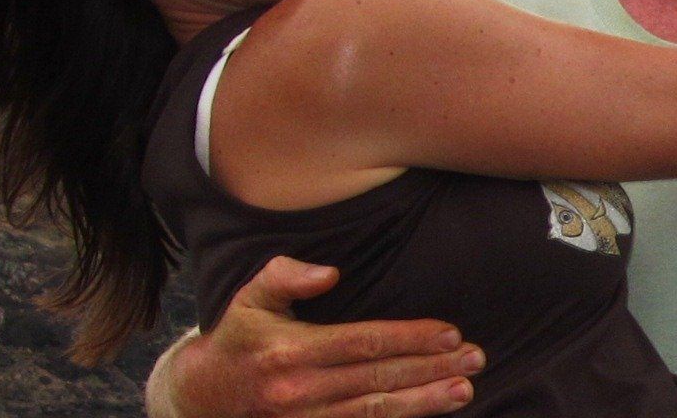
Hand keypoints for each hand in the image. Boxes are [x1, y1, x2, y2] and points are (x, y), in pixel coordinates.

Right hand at [151, 256, 483, 417]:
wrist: (200, 398)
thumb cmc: (237, 337)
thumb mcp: (250, 298)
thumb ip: (287, 276)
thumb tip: (329, 273)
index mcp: (290, 352)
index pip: (364, 344)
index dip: (410, 339)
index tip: (451, 333)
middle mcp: (299, 391)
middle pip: (378, 380)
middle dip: (431, 369)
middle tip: (476, 358)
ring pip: (374, 413)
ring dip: (424, 402)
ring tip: (464, 391)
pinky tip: (428, 412)